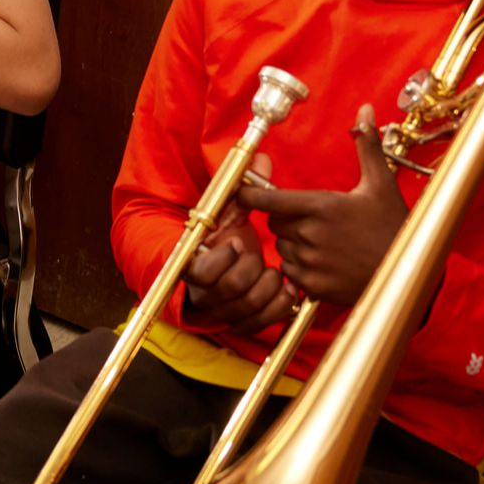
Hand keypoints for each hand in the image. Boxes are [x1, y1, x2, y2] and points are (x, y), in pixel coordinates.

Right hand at [181, 157, 296, 333]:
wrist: (224, 267)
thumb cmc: (226, 236)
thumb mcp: (230, 212)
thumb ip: (243, 188)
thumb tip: (262, 158)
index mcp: (195, 263)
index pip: (201, 271)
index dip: (223, 258)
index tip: (240, 240)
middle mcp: (205, 291)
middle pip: (230, 289)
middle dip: (251, 269)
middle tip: (259, 255)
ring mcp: (224, 310)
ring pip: (247, 309)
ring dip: (268, 289)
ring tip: (277, 273)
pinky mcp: (241, 322)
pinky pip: (258, 324)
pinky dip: (277, 308)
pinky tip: (289, 291)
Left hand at [235, 105, 407, 305]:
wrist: (409, 272)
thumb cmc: (394, 226)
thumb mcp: (381, 183)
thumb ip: (367, 145)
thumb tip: (365, 110)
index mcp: (321, 207)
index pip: (268, 200)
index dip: (251, 196)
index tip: (244, 193)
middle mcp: (311, 235)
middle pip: (274, 223)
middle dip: (285, 219)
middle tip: (311, 219)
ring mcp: (311, 262)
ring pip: (282, 248)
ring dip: (292, 243)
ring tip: (322, 242)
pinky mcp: (314, 286)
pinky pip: (290, 272)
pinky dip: (299, 267)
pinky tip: (323, 261)